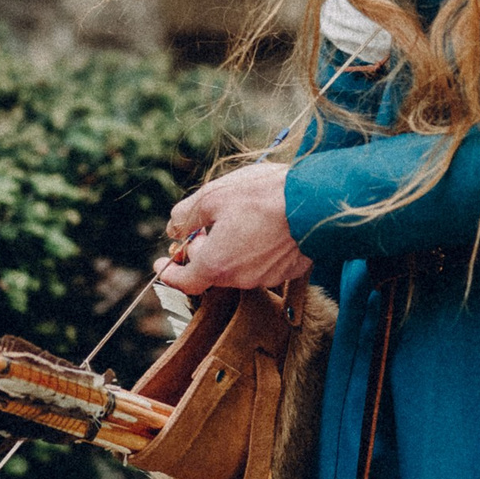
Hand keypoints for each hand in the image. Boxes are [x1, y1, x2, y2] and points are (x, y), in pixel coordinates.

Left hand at [156, 163, 310, 297]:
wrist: (316, 202)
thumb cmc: (262, 197)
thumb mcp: (212, 196)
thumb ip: (186, 215)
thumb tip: (174, 227)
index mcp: (217, 265)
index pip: (186, 282)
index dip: (170, 273)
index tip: (162, 263)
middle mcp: (241, 279)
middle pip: (213, 270)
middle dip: (204, 249)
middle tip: (203, 225)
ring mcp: (267, 277)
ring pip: (239, 265)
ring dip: (231, 247)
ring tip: (240, 217)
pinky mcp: (288, 270)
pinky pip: (263, 262)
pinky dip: (256, 248)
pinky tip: (264, 224)